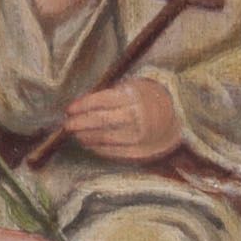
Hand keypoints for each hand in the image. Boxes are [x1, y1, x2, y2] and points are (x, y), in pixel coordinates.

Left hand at [63, 76, 179, 161]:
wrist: (173, 117)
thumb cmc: (144, 100)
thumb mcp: (131, 89)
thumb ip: (108, 96)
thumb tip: (78, 108)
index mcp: (133, 96)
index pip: (101, 101)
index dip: (82, 106)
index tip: (69, 110)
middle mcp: (136, 116)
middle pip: (100, 121)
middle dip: (79, 124)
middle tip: (67, 125)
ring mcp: (138, 136)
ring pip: (104, 138)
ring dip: (86, 137)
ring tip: (77, 134)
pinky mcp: (138, 151)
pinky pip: (112, 152)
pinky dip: (97, 148)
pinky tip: (90, 144)